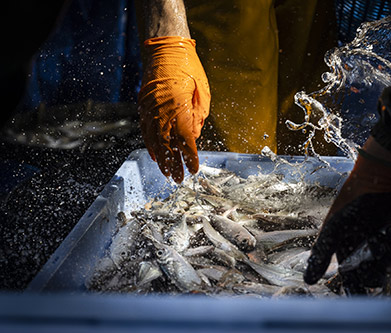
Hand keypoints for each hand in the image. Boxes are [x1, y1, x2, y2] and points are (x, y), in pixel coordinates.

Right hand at [138, 36, 210, 183]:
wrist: (164, 49)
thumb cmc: (189, 69)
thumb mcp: (201, 93)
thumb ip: (197, 117)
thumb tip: (193, 137)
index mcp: (180, 110)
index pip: (186, 142)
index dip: (190, 158)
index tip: (193, 170)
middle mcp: (163, 113)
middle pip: (168, 146)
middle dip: (174, 165)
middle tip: (179, 180)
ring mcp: (150, 111)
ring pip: (155, 142)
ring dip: (161, 160)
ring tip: (167, 173)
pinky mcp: (144, 107)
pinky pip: (146, 131)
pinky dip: (150, 145)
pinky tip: (155, 156)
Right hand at [304, 191, 390, 293]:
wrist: (377, 181)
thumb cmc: (351, 203)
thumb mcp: (333, 229)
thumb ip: (321, 255)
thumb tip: (307, 280)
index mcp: (347, 252)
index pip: (351, 280)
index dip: (356, 290)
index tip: (360, 295)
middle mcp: (365, 252)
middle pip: (373, 276)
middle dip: (376, 267)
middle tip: (374, 247)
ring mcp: (383, 245)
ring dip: (390, 252)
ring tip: (384, 232)